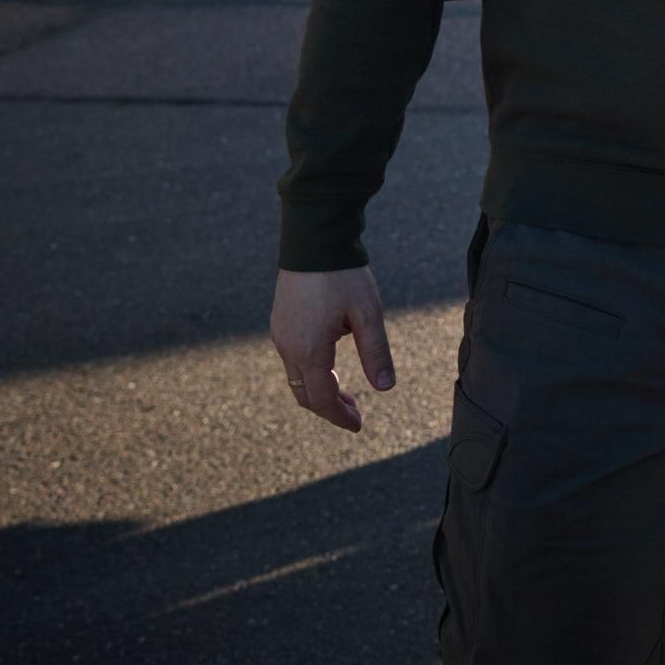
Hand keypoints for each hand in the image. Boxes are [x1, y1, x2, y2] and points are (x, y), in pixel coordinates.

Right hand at [269, 265, 395, 432]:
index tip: (358, 425)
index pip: (321, 400)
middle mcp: (288, 346)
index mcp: (309, 350)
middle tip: (355, 412)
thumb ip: (375, 352)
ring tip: (347, 393)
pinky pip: (292, 358)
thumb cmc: (343, 276)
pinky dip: (310, 371)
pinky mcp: (280, 322)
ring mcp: (280, 334)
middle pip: (304, 394)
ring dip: (319, 389)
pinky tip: (330, 363)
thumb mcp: (367, 314)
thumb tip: (385, 388)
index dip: (340, 416)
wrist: (313, 239)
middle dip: (329, 407)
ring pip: (296, 377)